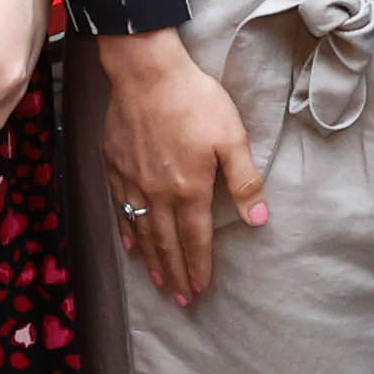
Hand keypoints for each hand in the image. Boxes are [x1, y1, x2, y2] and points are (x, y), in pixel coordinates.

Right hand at [94, 32, 268, 305]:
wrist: (146, 73)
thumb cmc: (195, 101)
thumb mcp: (232, 138)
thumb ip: (245, 181)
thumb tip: (259, 220)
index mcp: (190, 188)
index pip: (196, 238)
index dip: (199, 266)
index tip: (200, 290)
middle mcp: (158, 193)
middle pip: (167, 243)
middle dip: (175, 273)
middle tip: (180, 300)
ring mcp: (133, 181)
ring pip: (142, 231)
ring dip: (152, 260)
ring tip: (158, 283)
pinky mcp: (115, 166)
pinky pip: (121, 209)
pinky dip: (127, 231)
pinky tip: (130, 245)